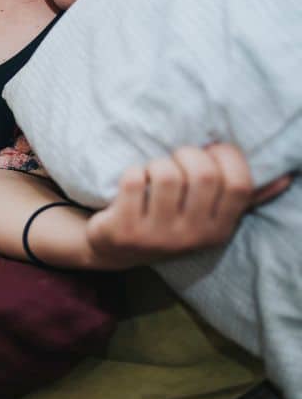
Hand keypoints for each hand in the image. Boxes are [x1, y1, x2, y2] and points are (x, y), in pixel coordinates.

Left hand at [86, 144, 291, 269]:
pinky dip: (133, 171)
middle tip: (176, 158)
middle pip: (204, 175)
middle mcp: (190, 238)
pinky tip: (133, 182)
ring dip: (158, 162)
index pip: (239, 184)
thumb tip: (285, 178)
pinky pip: (134, 179)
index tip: (212, 150)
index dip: (227, 157)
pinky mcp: (123, 230)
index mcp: (218, 230)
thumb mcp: (205, 216)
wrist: (113, 248)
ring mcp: (155, 237)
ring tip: (153, 171)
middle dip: (189, 154)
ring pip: (167, 174)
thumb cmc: (166, 221)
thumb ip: (244, 197)